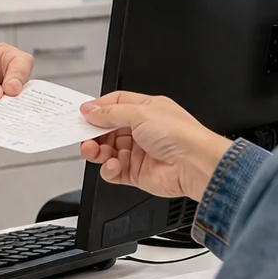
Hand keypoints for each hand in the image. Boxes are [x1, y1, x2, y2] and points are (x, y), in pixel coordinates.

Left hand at [0, 42, 33, 117]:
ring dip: (8, 112)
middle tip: (9, 105)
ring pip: (13, 105)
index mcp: (0, 56)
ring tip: (1, 117)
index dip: (19, 75)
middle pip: (24, 86)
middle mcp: (3, 75)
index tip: (9, 89)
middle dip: (19, 97)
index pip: (22, 63)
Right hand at [78, 91, 233, 199]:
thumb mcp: (140, 113)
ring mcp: (139, 152)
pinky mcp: (137, 173)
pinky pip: (114, 171)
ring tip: (93, 151)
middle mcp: (143, 130)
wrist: (194, 164)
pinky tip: (113, 165)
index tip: (83, 114)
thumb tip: (90, 110)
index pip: (115, 105)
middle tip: (83, 135)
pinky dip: (109, 169)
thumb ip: (110, 112)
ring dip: (97, 151)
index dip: (98, 109)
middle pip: (108, 130)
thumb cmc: (180, 134)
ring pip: (107, 151)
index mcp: (147, 110)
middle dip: (93, 133)